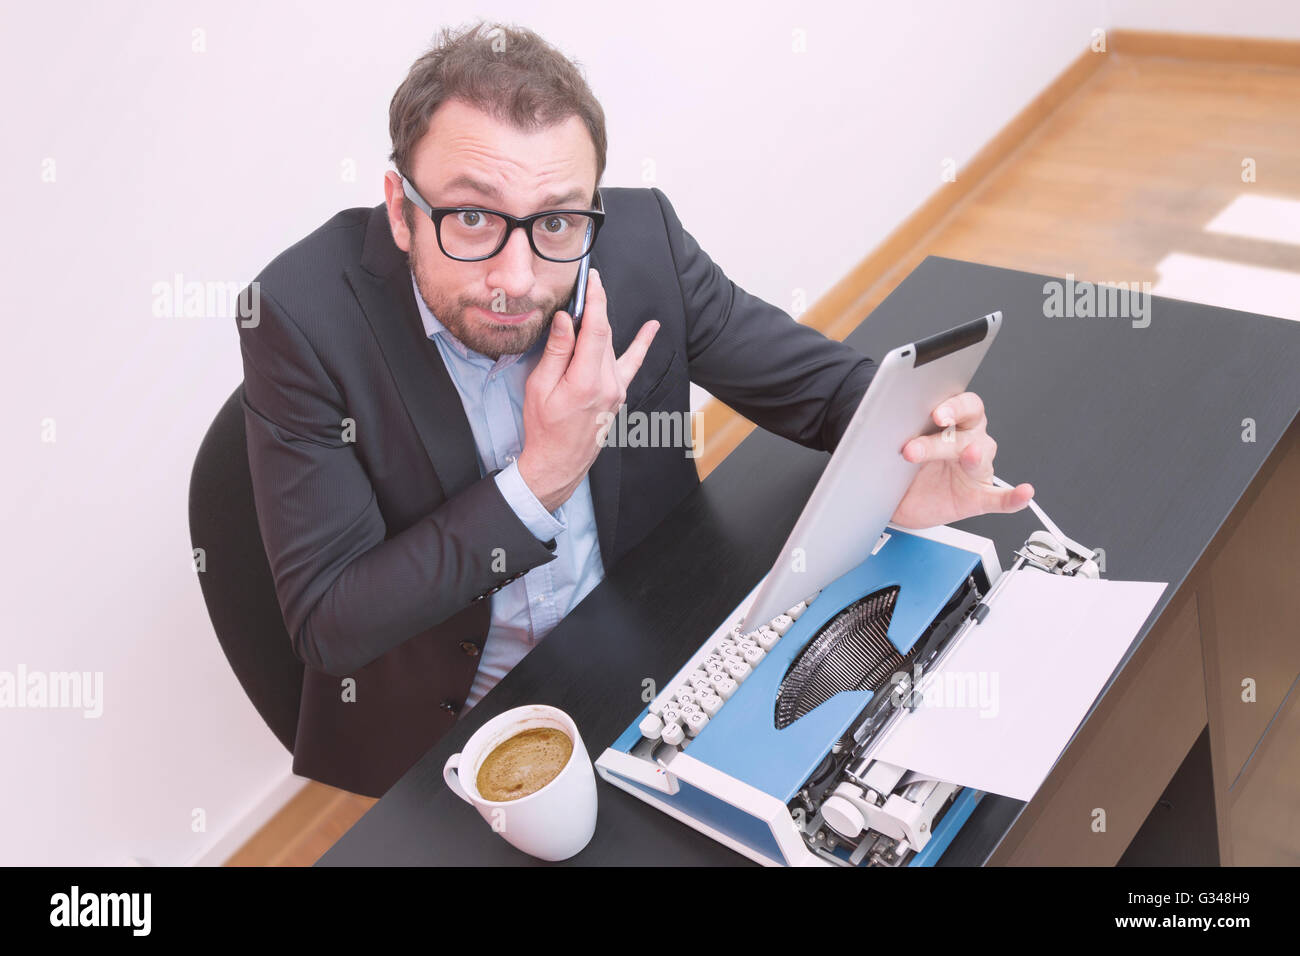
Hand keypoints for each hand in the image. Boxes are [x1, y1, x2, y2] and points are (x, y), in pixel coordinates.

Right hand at [518, 268, 659, 510]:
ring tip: (595, 298)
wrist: (558, 462)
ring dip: (600, 324)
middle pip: (603, 334)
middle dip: (593, 308)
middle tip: (582, 287)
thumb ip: (556, 351)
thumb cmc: (544, 428)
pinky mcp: (619, 395)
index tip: (592, 279)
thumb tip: (564, 319)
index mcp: (586, 380)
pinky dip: (642, 344)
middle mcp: (608, 384)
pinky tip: (653, 328)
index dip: (595, 300)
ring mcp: (617, 390)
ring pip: (611, 346)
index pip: (596, 329)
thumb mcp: (540, 388)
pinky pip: (632, 364)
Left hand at [889, 391, 1032, 528]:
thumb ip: (896, 432)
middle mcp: (971, 440)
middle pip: (968, 430)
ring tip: (967, 456)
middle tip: (912, 449)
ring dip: (971, 458)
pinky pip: (1001, 498)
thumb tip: (882, 425)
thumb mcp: (893, 445)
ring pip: (979, 458)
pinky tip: (1023, 493)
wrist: (897, 496)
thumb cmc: (901, 464)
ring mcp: (976, 469)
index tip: (937, 413)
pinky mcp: (978, 497)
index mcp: (954, 421)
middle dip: (940, 439)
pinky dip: (1014, 497)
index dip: (954, 406)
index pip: (965, 404)